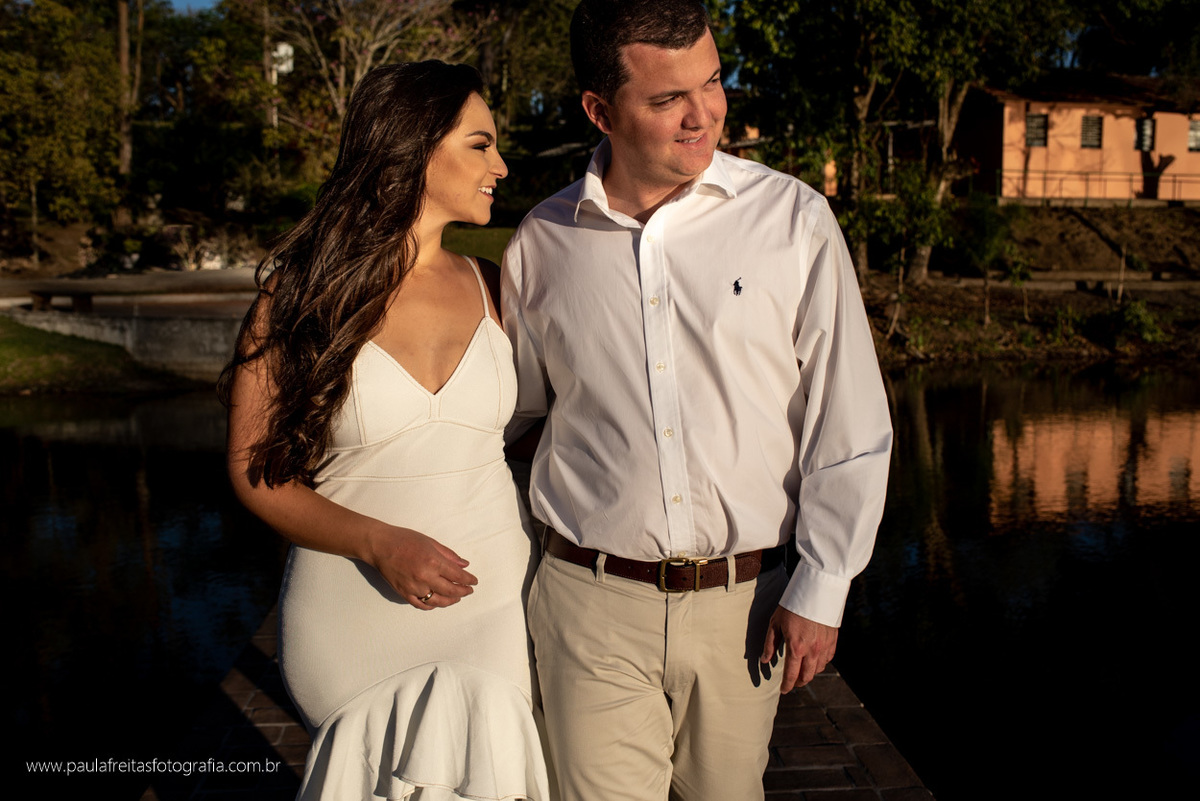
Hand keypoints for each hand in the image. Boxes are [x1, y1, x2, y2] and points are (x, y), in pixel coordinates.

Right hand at [363, 524, 477, 609]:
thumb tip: (464, 564)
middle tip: (468, 591)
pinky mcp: (404, 593)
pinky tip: (438, 602)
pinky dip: (431, 605)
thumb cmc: (404, 539)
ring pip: (438, 601)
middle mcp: (425, 577)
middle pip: (451, 591)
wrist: (380, 545)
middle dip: (463, 592)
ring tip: (456, 598)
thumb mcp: (430, 542)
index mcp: (433, 562)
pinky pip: (421, 604)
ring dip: (450, 601)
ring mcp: (414, 587)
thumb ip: (449, 555)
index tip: (474, 581)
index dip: (468, 580)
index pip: (458, 576)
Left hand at [760, 606, 837, 692]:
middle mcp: (812, 650)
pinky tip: (814, 661)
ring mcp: (824, 646)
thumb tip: (764, 660)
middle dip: (799, 682)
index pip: (792, 675)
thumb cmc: (792, 606)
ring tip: (802, 672)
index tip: (784, 690)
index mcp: (796, 648)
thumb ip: (770, 644)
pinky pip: (828, 659)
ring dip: (810, 674)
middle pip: (807, 676)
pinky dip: (820, 664)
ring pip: (818, 670)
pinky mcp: (833, 640)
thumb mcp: (775, 623)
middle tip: (793, 683)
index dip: (787, 686)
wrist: (815, 592)